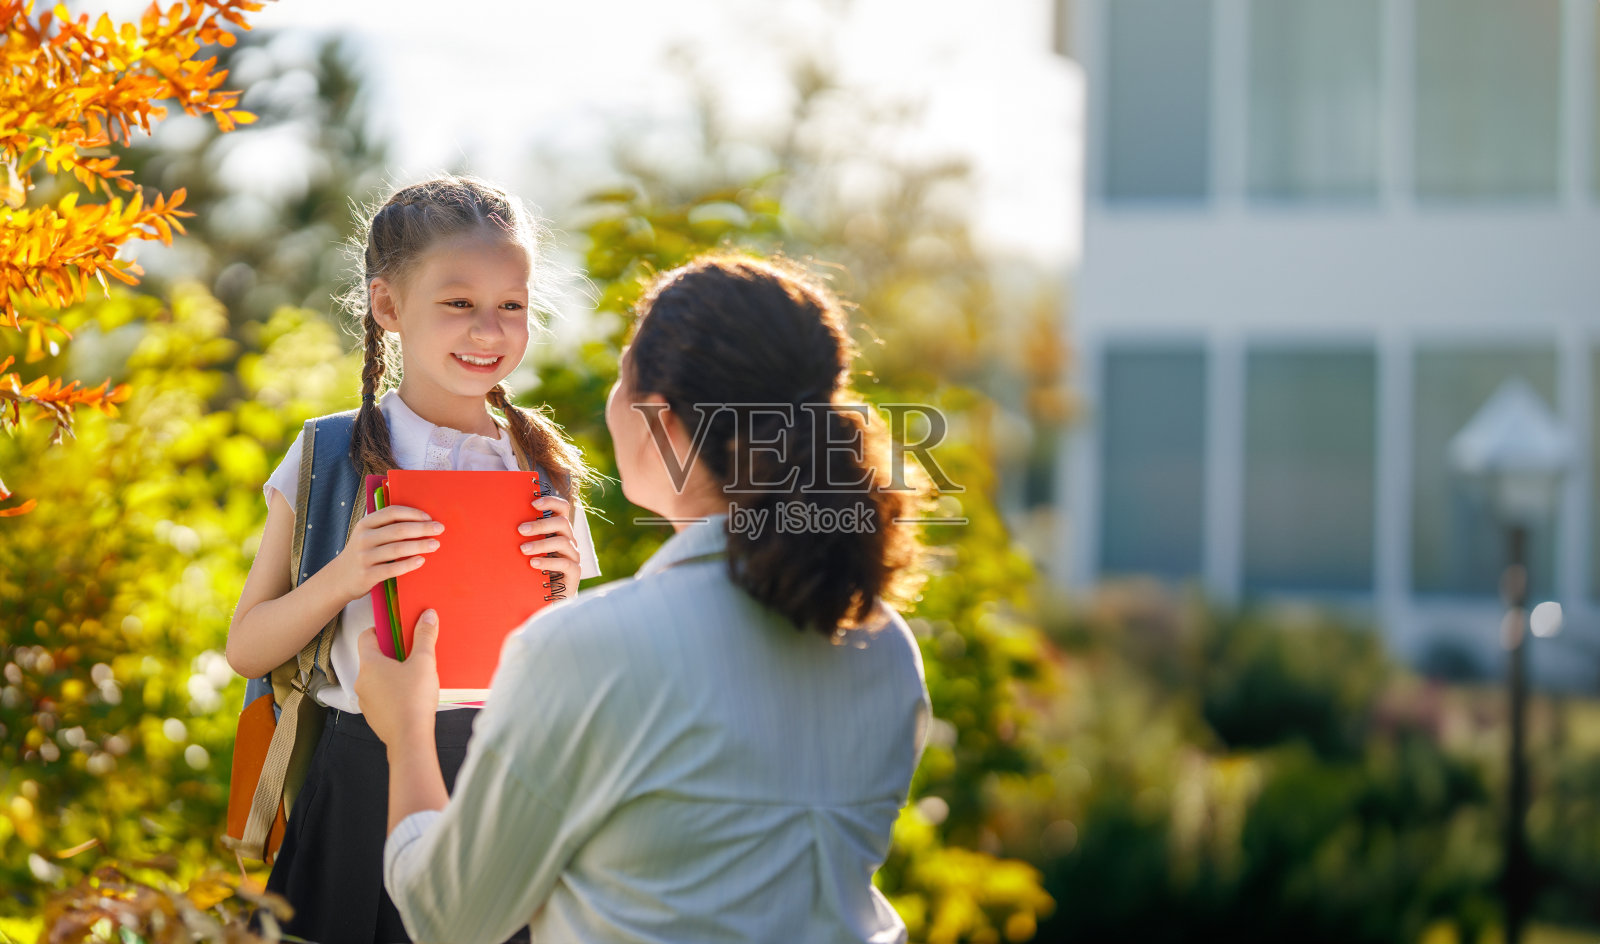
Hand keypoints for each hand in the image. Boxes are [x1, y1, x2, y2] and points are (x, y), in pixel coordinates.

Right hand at [330, 504, 443, 601]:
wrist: (339, 578)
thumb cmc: (363, 553)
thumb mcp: (368, 535)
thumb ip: (387, 527)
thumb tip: (421, 520)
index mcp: (365, 524)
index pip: (392, 512)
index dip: (412, 513)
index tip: (429, 517)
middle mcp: (364, 538)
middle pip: (398, 530)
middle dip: (422, 528)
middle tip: (439, 529)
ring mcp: (364, 557)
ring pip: (397, 549)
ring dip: (420, 545)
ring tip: (435, 545)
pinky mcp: (367, 575)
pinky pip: (392, 568)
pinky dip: (409, 564)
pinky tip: (421, 560)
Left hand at [355, 609, 440, 749]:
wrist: (410, 738)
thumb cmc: (414, 699)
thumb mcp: (424, 662)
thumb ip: (424, 637)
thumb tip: (427, 615)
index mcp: (370, 664)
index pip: (366, 636)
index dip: (381, 630)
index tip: (397, 632)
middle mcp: (361, 681)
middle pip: (373, 658)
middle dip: (392, 654)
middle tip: (412, 654)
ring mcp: (365, 700)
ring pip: (376, 679)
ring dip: (391, 675)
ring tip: (414, 678)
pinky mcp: (373, 716)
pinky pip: (380, 697)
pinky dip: (392, 694)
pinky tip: (410, 698)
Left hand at [518, 495, 581, 599]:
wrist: (547, 599)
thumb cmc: (533, 571)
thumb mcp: (527, 551)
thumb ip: (521, 537)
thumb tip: (497, 524)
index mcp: (559, 531)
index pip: (562, 509)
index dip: (551, 502)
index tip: (533, 503)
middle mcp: (568, 541)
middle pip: (563, 522)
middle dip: (540, 524)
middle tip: (520, 530)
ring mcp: (573, 556)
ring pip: (563, 542)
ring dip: (541, 543)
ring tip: (523, 549)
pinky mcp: (574, 573)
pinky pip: (565, 563)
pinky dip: (548, 561)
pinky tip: (533, 563)